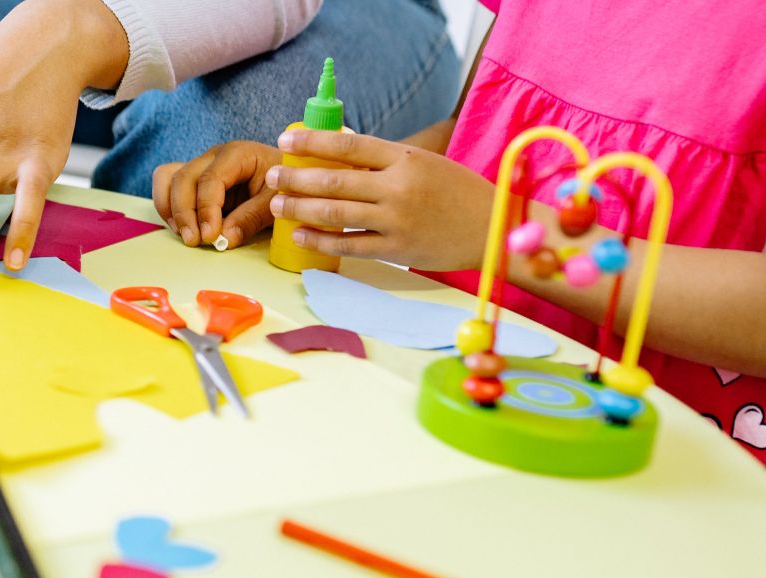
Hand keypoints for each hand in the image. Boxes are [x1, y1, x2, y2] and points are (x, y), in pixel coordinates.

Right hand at [151, 141, 282, 249]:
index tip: (209, 236)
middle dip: (184, 212)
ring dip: (171, 209)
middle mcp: (213, 157)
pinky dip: (168, 206)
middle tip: (195, 241)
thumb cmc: (284, 186)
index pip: (211, 179)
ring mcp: (200, 167)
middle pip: (183, 178)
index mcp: (237, 154)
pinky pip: (167, 184)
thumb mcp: (276, 202)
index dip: (206, 209)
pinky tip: (182, 227)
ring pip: (168, 178)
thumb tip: (224, 239)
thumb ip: (252, 218)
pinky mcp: (193, 180)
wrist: (288, 179)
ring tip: (186, 234)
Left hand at [265, 130, 496, 270]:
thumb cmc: (456, 192)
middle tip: (272, 176)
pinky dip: (319, 240)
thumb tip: (337, 150)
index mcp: (406, 158)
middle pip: (334, 180)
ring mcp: (396, 220)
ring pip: (335, 212)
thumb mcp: (425, 163)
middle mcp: (399, 187)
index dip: (313, 141)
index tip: (286, 140)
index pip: (350, 144)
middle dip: (296, 178)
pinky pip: (348, 245)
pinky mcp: (396, 250)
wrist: (493, 228)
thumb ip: (384, 160)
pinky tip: (299, 234)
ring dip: (299, 208)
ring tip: (276, 204)